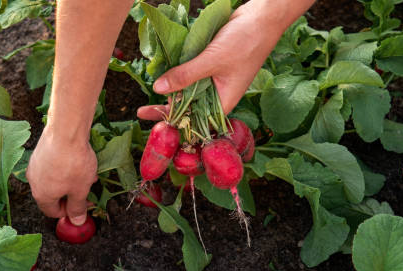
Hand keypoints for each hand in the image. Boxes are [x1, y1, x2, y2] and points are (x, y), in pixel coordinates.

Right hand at [26, 125, 97, 224]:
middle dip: (71, 195)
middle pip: (52, 196)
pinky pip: (52, 166)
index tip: (83, 205)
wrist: (66, 131)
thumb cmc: (73, 163)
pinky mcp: (39, 152)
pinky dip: (64, 168)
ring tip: (86, 174)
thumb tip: (77, 222)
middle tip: (86, 189)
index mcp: (42, 195)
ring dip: (70, 181)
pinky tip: (78, 161)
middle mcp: (34, 182)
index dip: (69, 212)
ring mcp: (35, 165)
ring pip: (54, 180)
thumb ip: (78, 208)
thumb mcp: (80, 190)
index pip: (52, 212)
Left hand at [138, 0, 310, 119]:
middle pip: (189, 107)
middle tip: (141, 111)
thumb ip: (185, 76)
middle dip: (167, 109)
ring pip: (188, 91)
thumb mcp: (212, 61)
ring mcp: (213, 80)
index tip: (152, 121)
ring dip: (171, 91)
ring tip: (147, 96)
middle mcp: (218, 95)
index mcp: (223, 102)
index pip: (194, 120)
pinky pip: (190, 74)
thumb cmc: (245, 42)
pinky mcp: (209, 65)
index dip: (173, 122)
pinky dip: (178, 74)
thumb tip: (158, 89)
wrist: (261, 17)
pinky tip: (162, 75)